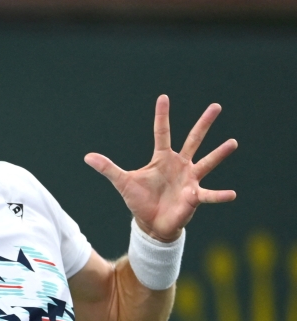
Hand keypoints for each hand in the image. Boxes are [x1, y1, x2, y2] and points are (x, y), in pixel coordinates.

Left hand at [84, 95, 237, 241]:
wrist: (150, 223)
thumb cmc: (139, 200)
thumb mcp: (123, 182)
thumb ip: (108, 168)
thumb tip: (87, 157)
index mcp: (162, 158)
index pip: (162, 133)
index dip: (162, 116)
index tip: (163, 97)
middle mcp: (180, 165)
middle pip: (193, 140)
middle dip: (203, 123)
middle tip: (216, 106)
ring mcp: (189, 179)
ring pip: (207, 163)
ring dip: (219, 154)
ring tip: (232, 143)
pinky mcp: (194, 197)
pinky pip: (209, 195)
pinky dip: (219, 195)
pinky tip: (232, 194)